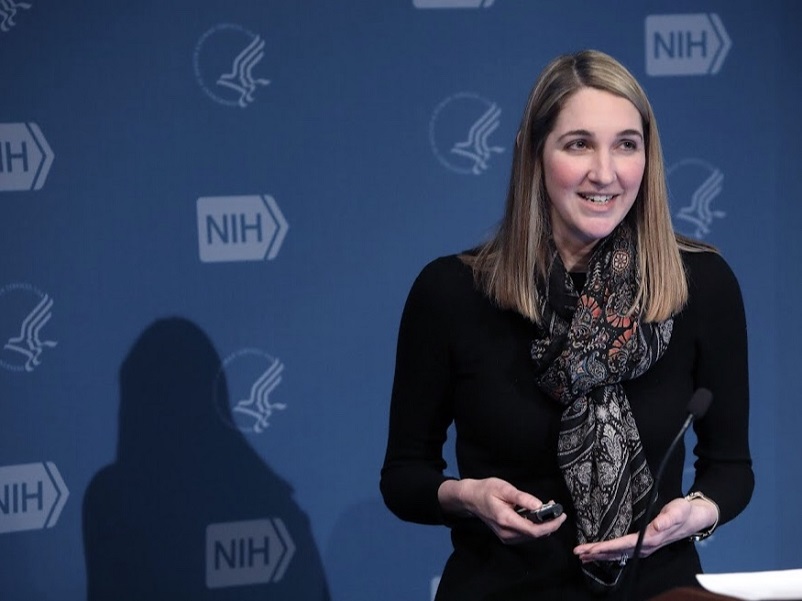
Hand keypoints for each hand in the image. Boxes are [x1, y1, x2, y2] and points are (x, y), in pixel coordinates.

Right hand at [438, 477, 565, 543]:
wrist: (471, 498)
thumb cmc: (486, 490)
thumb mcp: (505, 489)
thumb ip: (523, 498)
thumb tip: (540, 506)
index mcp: (506, 520)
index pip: (534, 530)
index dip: (551, 525)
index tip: (561, 516)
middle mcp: (507, 533)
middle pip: (535, 535)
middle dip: (549, 523)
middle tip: (555, 507)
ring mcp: (506, 537)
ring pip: (532, 536)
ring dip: (543, 524)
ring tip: (547, 508)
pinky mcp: (507, 536)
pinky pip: (526, 534)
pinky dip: (535, 526)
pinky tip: (535, 514)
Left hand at [573, 496, 717, 562]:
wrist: (694, 518)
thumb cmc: (683, 512)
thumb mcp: (677, 510)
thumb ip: (668, 518)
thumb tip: (657, 526)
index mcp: (650, 538)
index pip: (622, 544)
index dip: (606, 547)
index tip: (590, 548)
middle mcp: (644, 546)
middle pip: (616, 552)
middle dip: (596, 553)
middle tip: (578, 552)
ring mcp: (643, 547)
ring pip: (617, 554)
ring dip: (599, 555)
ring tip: (582, 555)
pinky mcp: (642, 545)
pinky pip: (622, 552)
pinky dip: (608, 553)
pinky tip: (598, 554)